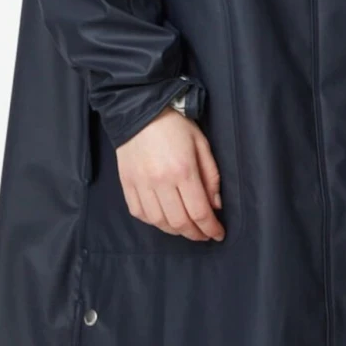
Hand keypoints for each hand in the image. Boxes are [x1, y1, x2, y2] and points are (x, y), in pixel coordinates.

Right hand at [115, 108, 225, 240]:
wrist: (139, 111)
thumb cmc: (175, 126)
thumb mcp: (201, 145)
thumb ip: (211, 176)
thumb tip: (215, 205)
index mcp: (183, 170)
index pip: (199, 211)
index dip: (211, 228)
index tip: (218, 234)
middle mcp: (160, 181)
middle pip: (179, 222)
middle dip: (195, 234)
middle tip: (204, 235)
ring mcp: (141, 184)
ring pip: (159, 221)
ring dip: (175, 231)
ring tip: (185, 228)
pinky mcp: (127, 184)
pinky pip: (140, 213)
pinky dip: (154, 221)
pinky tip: (163, 219)